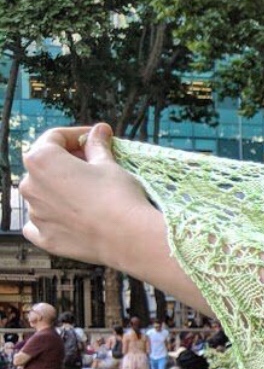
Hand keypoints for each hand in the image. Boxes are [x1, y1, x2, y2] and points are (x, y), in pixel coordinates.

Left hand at [20, 122, 160, 267]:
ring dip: (60, 190)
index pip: (54, 138)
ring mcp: (35, 214)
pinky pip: (40, 224)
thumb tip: (99, 131)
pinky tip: (71, 218)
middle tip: (95, 165)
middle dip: (67, 163)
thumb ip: (97, 146)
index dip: (77, 136)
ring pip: (43, 195)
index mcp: (41, 160)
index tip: (96, 139)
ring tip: (88, 194)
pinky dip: (52, 219)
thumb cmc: (118, 195)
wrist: (129, 236)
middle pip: (45, 167)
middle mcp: (29, 186)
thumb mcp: (109, 164)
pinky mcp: (45, 237)